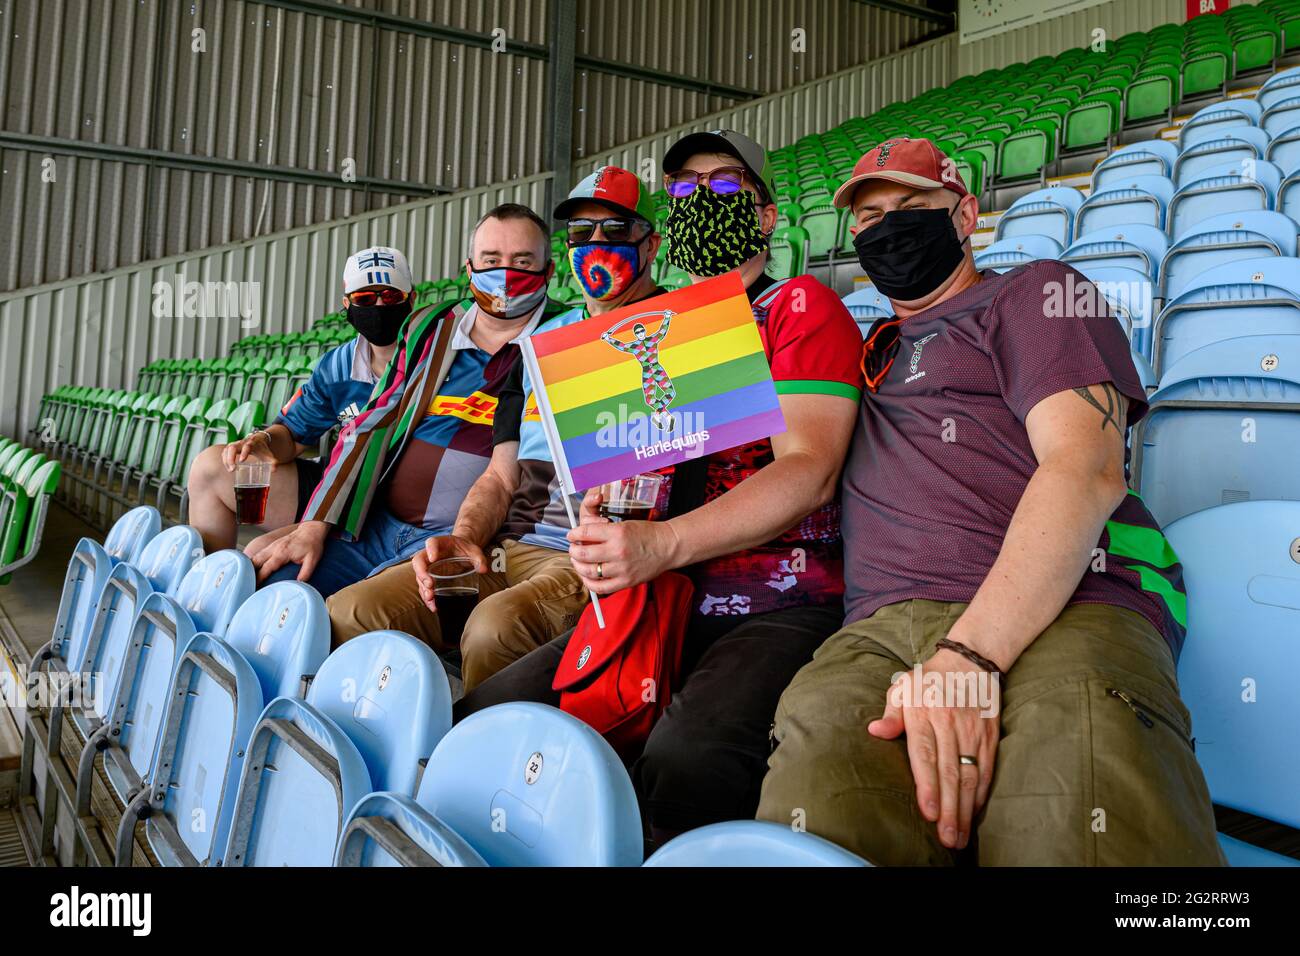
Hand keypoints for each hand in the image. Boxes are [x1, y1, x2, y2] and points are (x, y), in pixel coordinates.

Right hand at [222, 431, 275, 470]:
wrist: (257, 440)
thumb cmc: (262, 449)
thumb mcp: (268, 454)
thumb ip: (272, 462)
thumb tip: (274, 470)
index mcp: (252, 443)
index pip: (247, 446)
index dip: (244, 453)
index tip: (242, 461)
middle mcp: (242, 442)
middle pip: (232, 447)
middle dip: (230, 458)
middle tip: (233, 469)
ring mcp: (235, 444)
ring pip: (227, 450)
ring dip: (226, 460)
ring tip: (231, 470)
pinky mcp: (230, 447)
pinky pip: (224, 452)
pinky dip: (225, 460)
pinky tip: (228, 467)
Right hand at [250, 521, 329, 582]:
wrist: (312, 530)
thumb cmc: (312, 544)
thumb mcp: (313, 559)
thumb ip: (306, 572)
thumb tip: (299, 583)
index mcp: (282, 552)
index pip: (266, 567)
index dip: (259, 577)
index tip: (254, 586)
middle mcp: (274, 548)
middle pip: (256, 560)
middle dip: (249, 572)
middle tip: (246, 584)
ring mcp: (272, 545)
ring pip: (256, 556)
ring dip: (250, 566)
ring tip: (246, 578)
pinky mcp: (273, 545)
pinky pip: (260, 553)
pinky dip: (255, 561)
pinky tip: (252, 568)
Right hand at [412, 535, 488, 612]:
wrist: (462, 552)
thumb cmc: (466, 550)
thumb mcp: (474, 551)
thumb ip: (479, 559)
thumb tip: (483, 569)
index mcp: (441, 543)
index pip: (431, 542)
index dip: (430, 549)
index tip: (433, 558)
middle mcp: (430, 554)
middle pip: (419, 561)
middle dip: (422, 574)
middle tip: (430, 584)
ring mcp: (428, 567)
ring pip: (419, 577)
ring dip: (423, 589)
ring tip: (430, 598)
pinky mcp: (430, 578)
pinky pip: (425, 588)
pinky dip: (427, 598)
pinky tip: (433, 606)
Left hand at [565, 489, 680, 593]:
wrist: (668, 546)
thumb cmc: (647, 533)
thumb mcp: (624, 524)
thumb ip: (603, 531)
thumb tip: (581, 535)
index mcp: (617, 533)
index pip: (585, 533)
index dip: (574, 534)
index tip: (572, 535)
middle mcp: (618, 551)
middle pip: (583, 553)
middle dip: (573, 550)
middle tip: (573, 548)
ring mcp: (622, 569)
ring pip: (589, 571)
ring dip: (578, 566)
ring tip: (578, 562)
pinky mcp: (626, 582)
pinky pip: (600, 587)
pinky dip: (589, 583)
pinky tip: (587, 577)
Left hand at [868, 647, 1000, 850]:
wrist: (969, 662)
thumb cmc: (927, 680)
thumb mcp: (902, 688)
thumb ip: (891, 713)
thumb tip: (876, 731)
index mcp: (925, 712)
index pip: (926, 755)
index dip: (928, 786)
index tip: (929, 813)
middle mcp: (950, 724)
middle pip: (950, 772)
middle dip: (949, 808)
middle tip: (946, 837)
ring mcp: (973, 731)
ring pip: (970, 775)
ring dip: (966, 808)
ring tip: (960, 835)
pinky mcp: (989, 736)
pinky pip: (986, 770)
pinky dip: (981, 794)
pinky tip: (974, 813)